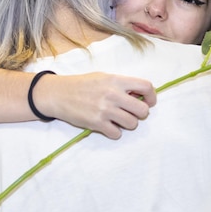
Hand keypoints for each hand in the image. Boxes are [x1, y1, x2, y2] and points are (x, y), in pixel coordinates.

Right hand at [35, 72, 156, 138]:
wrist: (59, 94)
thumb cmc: (83, 84)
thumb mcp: (103, 78)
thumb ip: (122, 85)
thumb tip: (140, 95)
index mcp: (116, 80)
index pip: (146, 86)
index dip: (152, 96)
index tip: (149, 101)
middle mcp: (113, 95)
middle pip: (143, 110)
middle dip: (140, 113)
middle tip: (131, 112)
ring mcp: (105, 110)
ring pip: (132, 124)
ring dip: (128, 123)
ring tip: (118, 119)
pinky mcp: (97, 123)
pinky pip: (117, 134)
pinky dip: (114, 132)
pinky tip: (108, 126)